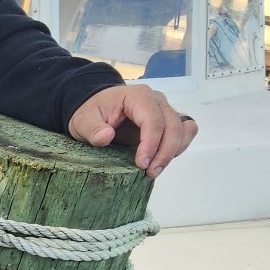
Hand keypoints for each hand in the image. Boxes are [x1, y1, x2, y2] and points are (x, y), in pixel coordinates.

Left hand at [68, 85, 196, 178]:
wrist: (97, 109)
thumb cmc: (92, 113)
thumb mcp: (83, 121)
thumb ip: (92, 129)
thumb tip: (106, 136)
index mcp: (137, 96)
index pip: (153, 119)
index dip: (151, 143)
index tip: (141, 164)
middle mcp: (156, 100)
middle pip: (173, 126)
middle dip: (164, 152)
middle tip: (150, 173)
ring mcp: (165, 109)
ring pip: (184, 129)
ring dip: (174, 151)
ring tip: (155, 170)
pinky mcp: (169, 121)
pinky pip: (186, 131)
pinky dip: (179, 146)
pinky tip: (162, 159)